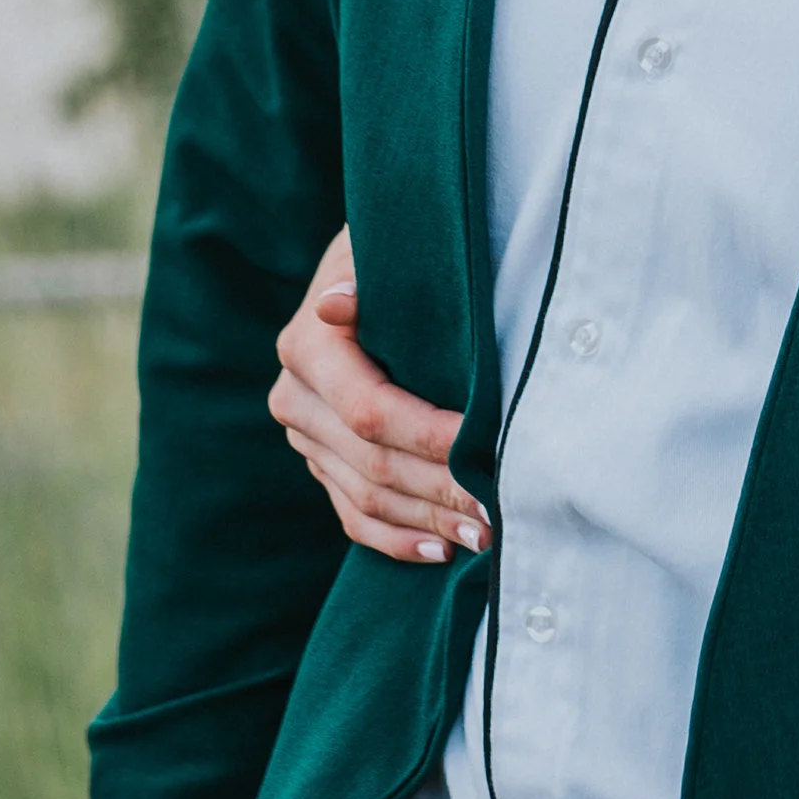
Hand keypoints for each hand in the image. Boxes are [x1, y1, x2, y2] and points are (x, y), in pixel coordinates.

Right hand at [268, 227, 486, 562]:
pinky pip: (352, 514)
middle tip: (503, 508)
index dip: (431, 438)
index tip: (488, 450)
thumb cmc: (396, 249)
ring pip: (366, 496)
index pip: (372, 411)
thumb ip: (370, 276)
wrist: (371, 261)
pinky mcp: (320, 461)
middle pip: (373, 463)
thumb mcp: (384, 248)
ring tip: (488, 533)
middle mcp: (294, 397)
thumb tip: (336, 305)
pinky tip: (441, 550)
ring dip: (430, 520)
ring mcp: (306, 436)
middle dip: (443, 489)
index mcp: (308, 348)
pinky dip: (397, 538)